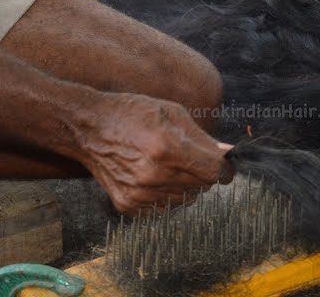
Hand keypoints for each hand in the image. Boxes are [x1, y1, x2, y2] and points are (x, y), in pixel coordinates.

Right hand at [80, 92, 232, 214]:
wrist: (89, 128)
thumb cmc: (132, 114)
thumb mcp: (172, 113)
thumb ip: (202, 138)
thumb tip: (229, 154)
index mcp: (167, 149)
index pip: (214, 172)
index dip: (223, 168)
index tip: (222, 164)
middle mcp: (154, 176)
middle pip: (202, 187)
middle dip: (202, 172)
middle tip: (187, 156)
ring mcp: (140, 194)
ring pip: (185, 199)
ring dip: (184, 184)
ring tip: (166, 163)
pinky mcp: (129, 205)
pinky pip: (163, 207)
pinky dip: (165, 194)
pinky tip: (151, 174)